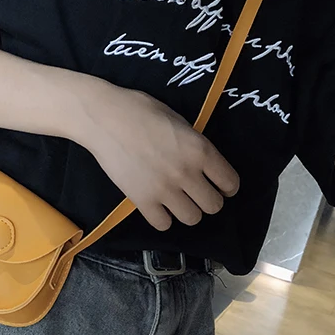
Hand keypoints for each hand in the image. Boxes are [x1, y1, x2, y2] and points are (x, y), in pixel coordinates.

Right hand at [77, 83, 239, 230]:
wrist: (104, 118)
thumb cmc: (140, 110)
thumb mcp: (179, 121)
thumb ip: (194, 145)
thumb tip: (200, 162)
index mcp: (200, 149)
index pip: (229, 182)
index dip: (227, 186)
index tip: (219, 186)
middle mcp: (187, 173)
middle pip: (213, 206)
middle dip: (207, 200)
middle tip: (195, 193)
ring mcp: (164, 189)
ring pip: (191, 218)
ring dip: (186, 211)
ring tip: (176, 201)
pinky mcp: (142, 200)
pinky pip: (163, 224)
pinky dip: (162, 218)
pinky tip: (157, 206)